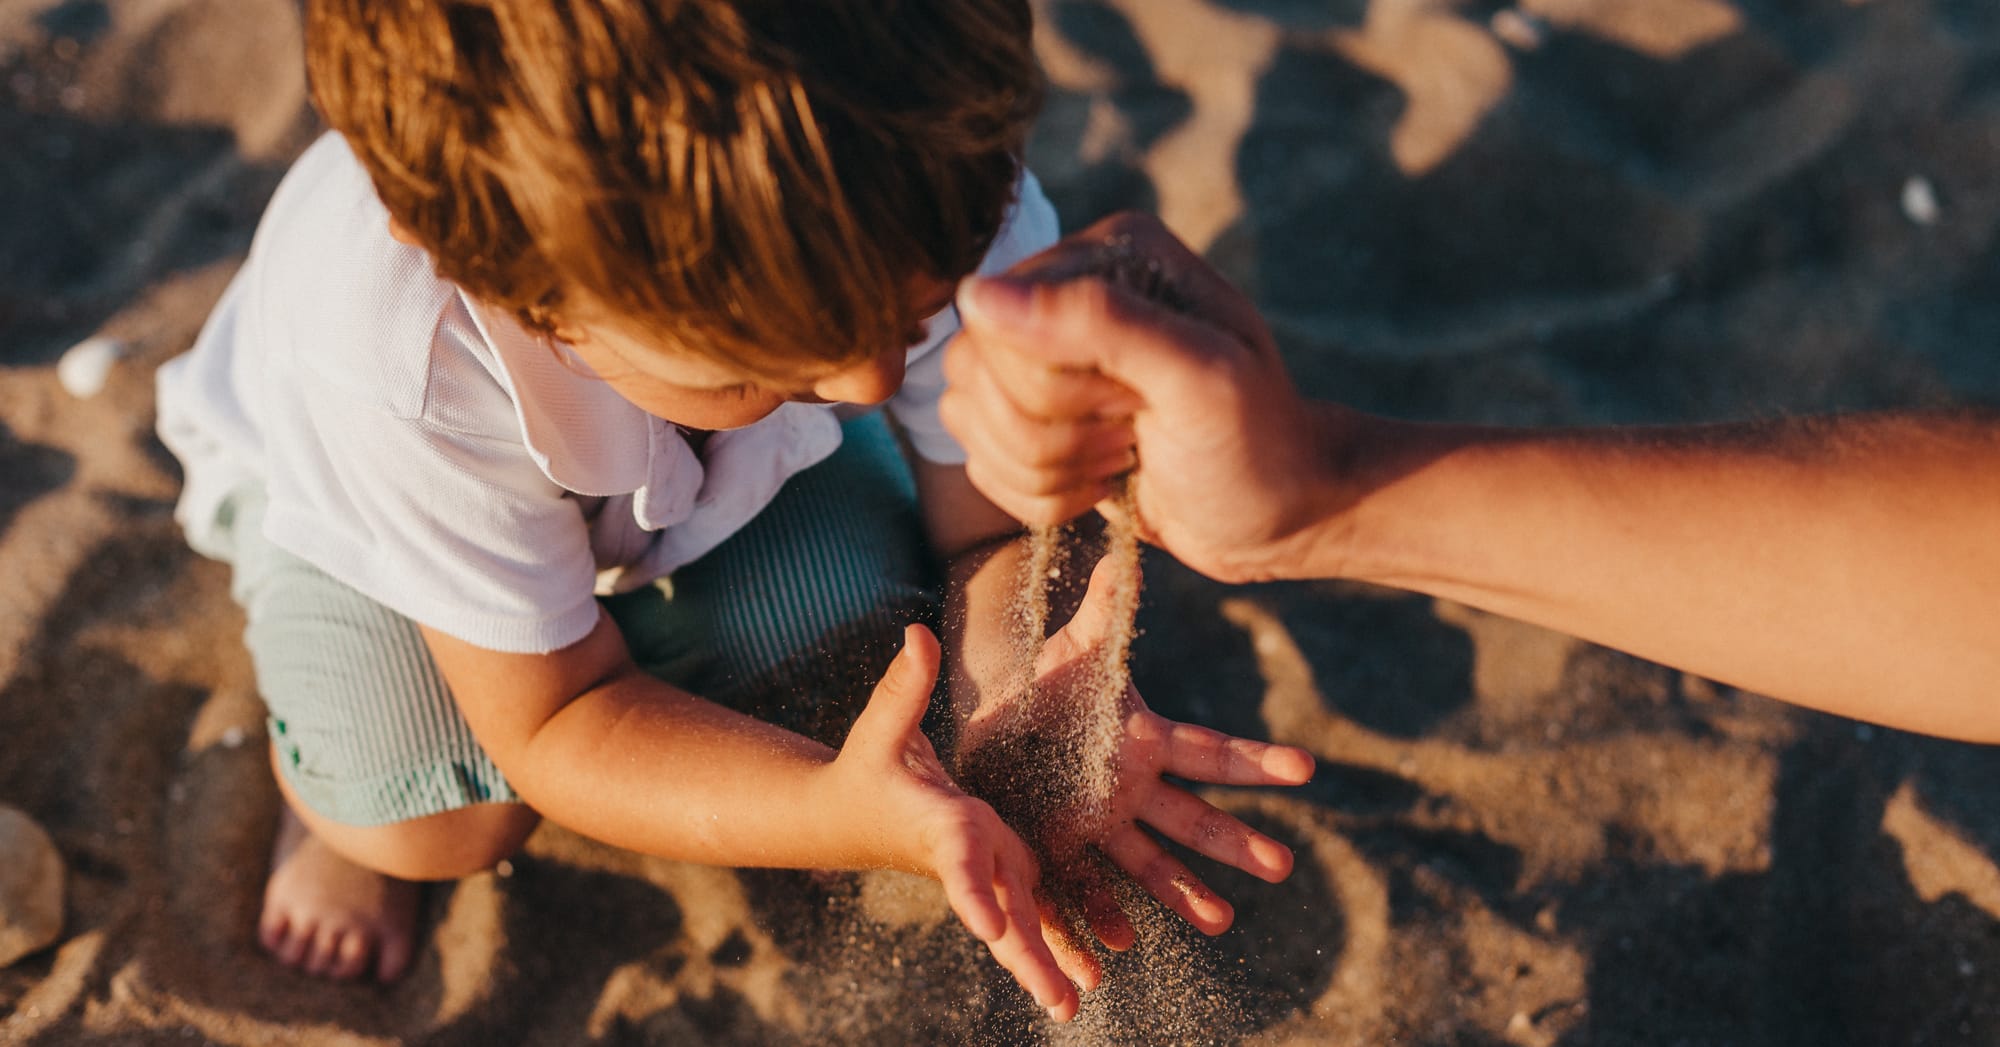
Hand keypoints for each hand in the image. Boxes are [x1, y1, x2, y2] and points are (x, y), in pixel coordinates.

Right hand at [829, 623, 1083, 1020]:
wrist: (848, 815)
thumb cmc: (866, 766)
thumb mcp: (883, 725)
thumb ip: (903, 686)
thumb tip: (915, 634)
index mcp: (941, 824)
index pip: (958, 861)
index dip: (975, 891)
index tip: (991, 928)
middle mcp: (967, 856)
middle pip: (999, 912)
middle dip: (1028, 955)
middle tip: (1061, 1003)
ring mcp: (984, 869)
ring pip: (1020, 922)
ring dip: (1047, 962)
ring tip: (1076, 1004)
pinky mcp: (999, 869)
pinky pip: (1029, 914)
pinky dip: (1053, 945)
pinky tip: (1086, 977)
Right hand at [941, 211, 1357, 583]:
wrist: (1279, 515)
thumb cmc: (1256, 443)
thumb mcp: (1199, 376)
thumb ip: (1100, 320)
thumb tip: (979, 295)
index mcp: (1106, 254)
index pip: (999, 320)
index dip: (1054, 384)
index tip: (1134, 403)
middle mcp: (1063, 292)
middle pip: (974, 370)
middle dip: (1052, 432)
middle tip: (1131, 433)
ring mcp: (1040, 357)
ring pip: (967, 418)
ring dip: (1045, 469)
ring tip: (1120, 457)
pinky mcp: (1030, 419)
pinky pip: (978, 461)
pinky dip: (1040, 495)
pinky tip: (1102, 482)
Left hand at [957, 556, 1315, 954]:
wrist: (994, 726)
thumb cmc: (1046, 685)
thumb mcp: (1074, 648)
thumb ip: (1106, 610)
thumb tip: (1127, 550)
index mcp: (1144, 743)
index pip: (1210, 752)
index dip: (1257, 761)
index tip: (1307, 769)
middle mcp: (1132, 791)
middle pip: (1193, 819)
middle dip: (1235, 843)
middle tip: (1283, 866)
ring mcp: (1098, 825)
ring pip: (1147, 864)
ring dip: (1183, 894)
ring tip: (1220, 922)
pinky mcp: (1057, 848)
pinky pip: (1084, 888)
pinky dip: (1101, 917)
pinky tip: (1120, 944)